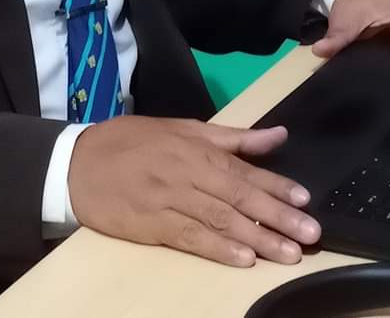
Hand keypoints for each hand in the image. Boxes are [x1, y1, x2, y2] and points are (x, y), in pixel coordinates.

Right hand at [67, 115, 319, 266]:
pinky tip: (243, 260)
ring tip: (287, 253)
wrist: (79, 163)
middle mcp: (188, 173)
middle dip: (277, 216)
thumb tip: (277, 135)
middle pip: (239, 198)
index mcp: (196, 148)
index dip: (276, 185)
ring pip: (221, 221)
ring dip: (257, 239)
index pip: (244, 169)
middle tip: (310, 234)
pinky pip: (191, 239)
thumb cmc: (133, 142)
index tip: (305, 199)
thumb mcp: (182, 128)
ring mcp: (171, 200)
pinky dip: (218, 250)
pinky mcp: (154, 226)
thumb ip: (232, 137)